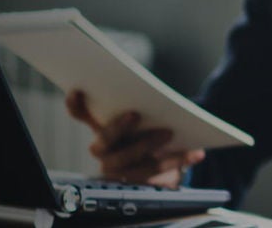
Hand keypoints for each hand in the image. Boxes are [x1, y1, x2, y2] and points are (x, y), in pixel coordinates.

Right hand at [66, 89, 204, 187]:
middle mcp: (103, 149)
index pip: (80, 114)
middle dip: (120, 128)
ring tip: (170, 134)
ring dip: (151, 146)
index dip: (75, 104)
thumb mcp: (147, 117)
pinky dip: (178, 160)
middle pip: (106, 140)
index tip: (78, 90)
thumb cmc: (150, 131)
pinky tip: (195, 153)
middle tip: (136, 114)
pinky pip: (154, 173)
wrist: (163, 164)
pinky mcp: (137, 182)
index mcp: (101, 127)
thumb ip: (146, 106)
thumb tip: (159, 96)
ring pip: (130, 161)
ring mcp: (117, 168)